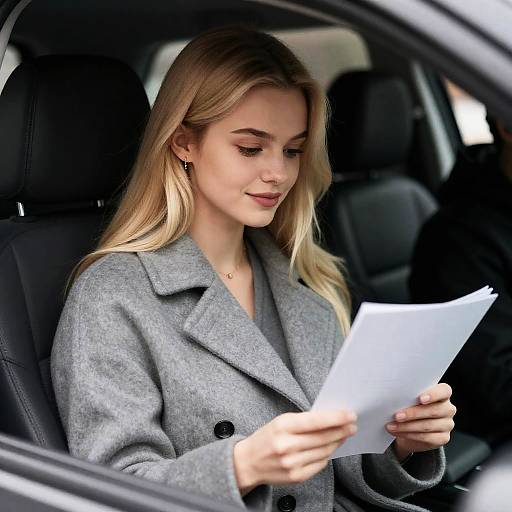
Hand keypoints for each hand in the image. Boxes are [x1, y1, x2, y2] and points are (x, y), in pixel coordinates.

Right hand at [233, 410, 356, 495]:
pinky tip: (330, 447)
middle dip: (342, 430)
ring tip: (344, 434)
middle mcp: (287, 445)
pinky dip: (327, 454)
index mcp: (282, 426)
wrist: (248, 462)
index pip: (315, 421)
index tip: (350, 414)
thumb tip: (331, 419)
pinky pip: (320, 464)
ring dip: (338, 442)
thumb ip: (303, 421)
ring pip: (324, 451)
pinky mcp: (296, 477)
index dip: (336, 418)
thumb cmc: (267, 437)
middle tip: (353, 424)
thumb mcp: (280, 421)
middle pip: (323, 437)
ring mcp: (292, 463)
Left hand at [385, 383, 455, 460]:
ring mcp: (447, 424)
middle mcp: (448, 409)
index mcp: (443, 394)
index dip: (433, 394)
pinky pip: (427, 437)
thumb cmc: (411, 407)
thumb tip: (394, 396)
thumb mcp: (410, 398)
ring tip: (393, 425)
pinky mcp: (443, 438)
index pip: (444, 391)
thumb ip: (408, 395)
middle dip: (413, 413)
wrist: (412, 428)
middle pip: (434, 410)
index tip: (420, 399)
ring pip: (428, 425)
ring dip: (407, 426)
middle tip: (397, 416)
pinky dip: (410, 435)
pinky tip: (398, 432)